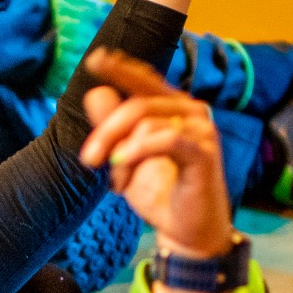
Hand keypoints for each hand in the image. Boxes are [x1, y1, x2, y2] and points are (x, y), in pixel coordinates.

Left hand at [78, 53, 232, 256]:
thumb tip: (95, 93)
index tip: (96, 59)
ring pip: (147, 123)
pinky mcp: (204, 153)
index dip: (121, 68)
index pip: (144, 80)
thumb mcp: (126, 159)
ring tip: (118, 184)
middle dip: (107, 132)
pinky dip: (139, 151)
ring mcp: (200, 131)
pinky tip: (122, 166)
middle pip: (137, 105)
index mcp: (172, 109)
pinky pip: (166, 139)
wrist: (187, 234)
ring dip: (122, 155)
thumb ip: (112, 128)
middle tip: (88, 160)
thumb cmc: (161, 194)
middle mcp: (190, 112)